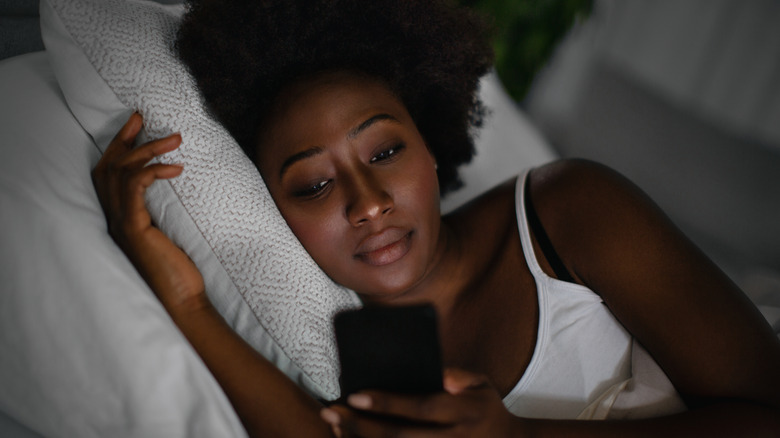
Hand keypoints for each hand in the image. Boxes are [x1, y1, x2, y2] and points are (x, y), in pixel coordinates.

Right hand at [92, 113, 205, 312]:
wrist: (183, 302)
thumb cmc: (181, 273)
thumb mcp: (170, 234)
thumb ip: (163, 212)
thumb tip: (180, 184)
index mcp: (121, 219)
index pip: (109, 175)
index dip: (119, 146)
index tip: (135, 123)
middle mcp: (114, 220)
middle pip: (109, 167)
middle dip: (126, 138)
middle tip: (143, 117)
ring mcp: (121, 224)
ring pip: (121, 173)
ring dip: (148, 150)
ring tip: (175, 138)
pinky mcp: (134, 230)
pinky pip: (135, 189)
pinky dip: (152, 172)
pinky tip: (175, 168)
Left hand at [321, 368, 525, 436]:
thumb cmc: (487, 410)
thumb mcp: (481, 384)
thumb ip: (457, 375)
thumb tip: (433, 372)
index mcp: (463, 412)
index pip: (419, 407)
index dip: (387, 403)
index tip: (355, 395)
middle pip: (400, 437)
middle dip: (361, 426)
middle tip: (331, 412)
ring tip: (336, 428)